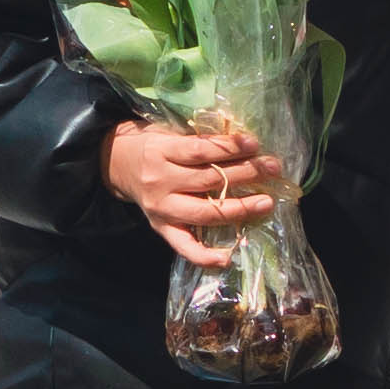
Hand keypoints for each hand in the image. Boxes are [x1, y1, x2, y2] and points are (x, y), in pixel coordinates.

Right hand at [104, 115, 277, 244]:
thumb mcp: (169, 131)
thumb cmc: (152, 144)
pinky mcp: (161, 228)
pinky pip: (184, 246)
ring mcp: (161, 209)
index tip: (255, 143)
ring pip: (204, 212)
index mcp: (162, 151)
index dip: (229, 147)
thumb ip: (199, 138)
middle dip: (245, 173)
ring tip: (266, 202)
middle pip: (208, 180)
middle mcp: (161, 182)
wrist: (116, 164)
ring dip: (239, 208)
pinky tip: (228, 257)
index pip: (201, 150)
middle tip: (273, 168)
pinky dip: (205, 255)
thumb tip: (241, 142)